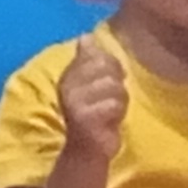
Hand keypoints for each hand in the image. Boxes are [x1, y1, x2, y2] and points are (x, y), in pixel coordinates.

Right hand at [58, 36, 128, 164]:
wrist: (87, 151)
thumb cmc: (94, 115)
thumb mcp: (93, 84)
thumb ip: (90, 60)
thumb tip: (85, 36)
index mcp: (69, 74)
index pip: (98, 55)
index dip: (112, 67)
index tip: (111, 82)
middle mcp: (68, 86)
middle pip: (107, 68)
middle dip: (117, 85)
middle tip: (111, 101)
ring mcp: (74, 103)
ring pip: (113, 86)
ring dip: (119, 102)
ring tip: (111, 113)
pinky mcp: (83, 119)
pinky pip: (112, 105)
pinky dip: (117, 114)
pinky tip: (110, 123)